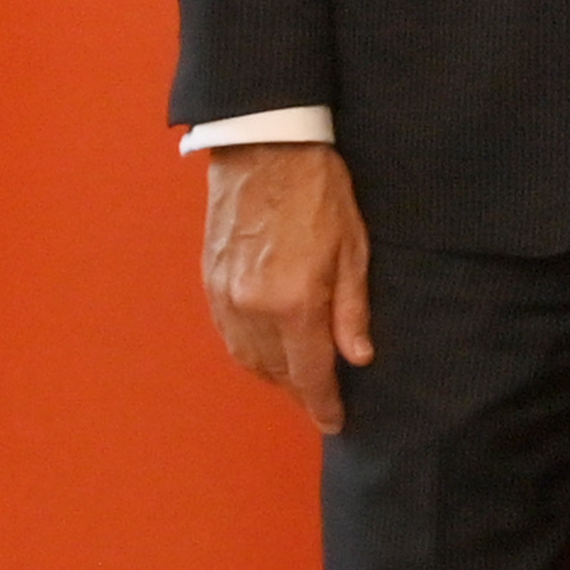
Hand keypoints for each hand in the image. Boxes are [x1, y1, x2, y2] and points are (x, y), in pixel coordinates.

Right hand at [201, 142, 371, 430]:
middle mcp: (253, 307)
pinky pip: (229, 334)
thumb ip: (352, 309)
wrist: (265, 147)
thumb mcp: (354, 249)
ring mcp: (226, 295)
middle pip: (276, 372)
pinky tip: (267, 349)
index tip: (335, 422)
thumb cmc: (318, 191)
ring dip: (273, 374)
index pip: (309, 374)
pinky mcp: (211, 280)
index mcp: (294, 302)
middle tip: (323, 400)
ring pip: (248, 359)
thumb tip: (358, 357)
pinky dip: (249, 350)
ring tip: (298, 378)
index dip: (323, 404)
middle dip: (301, 391)